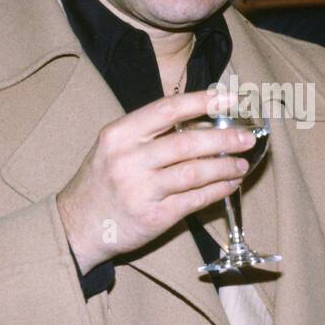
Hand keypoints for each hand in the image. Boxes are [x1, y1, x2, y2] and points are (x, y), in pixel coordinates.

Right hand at [57, 89, 252, 272]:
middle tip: (247, 137)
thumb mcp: (113, 147)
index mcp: (119, 135)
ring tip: (242, 163)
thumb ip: (148, 133)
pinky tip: (230, 184)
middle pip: (187, 143)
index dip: (202, 102)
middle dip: (224, 138)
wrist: (77, 226)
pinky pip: (195, 200)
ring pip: (195, 173)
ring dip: (225, 167)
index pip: (167, 110)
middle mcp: (129, 160)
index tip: (229, 98)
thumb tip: (199, 118)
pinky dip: (217, 190)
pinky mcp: (154, 216)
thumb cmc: (101, 182)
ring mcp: (141, 190)